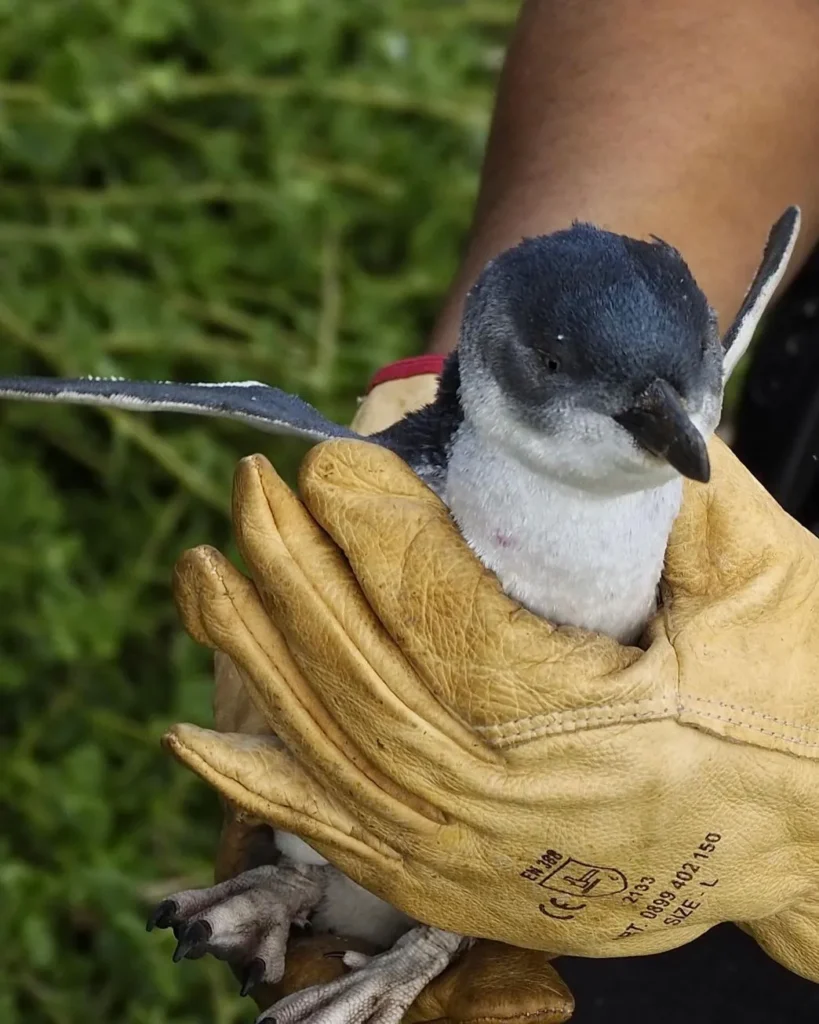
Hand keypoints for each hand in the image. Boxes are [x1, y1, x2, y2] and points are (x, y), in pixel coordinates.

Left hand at [166, 430, 818, 981]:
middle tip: (252, 489)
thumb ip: (671, 492)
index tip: (324, 463)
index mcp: (598, 728)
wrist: (803, 838)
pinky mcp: (457, 882)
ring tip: (205, 573)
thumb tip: (579, 410)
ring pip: (334, 749)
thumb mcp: (766, 585)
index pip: (452, 621)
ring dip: (257, 654)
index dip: (378, 537)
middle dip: (297, 574)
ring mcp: (476, 857)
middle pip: (369, 680)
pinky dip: (257, 783)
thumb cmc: (793, 707)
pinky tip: (192, 735)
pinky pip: (337, 832)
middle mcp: (517, 806)